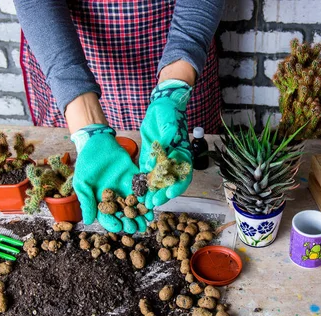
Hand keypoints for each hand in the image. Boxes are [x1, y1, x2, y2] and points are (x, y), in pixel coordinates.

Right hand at [71, 124, 150, 232]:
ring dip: (142, 212)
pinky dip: (147, 195)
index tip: (119, 226)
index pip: (108, 216)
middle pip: (124, 213)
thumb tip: (88, 221)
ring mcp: (126, 187)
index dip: (113, 222)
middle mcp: (116, 196)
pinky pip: (143, 187)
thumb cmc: (85, 164)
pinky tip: (152, 202)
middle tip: (136, 227)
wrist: (96, 143)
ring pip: (136, 203)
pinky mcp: (135, 176)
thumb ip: (86, 201)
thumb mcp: (82, 184)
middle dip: (131, 221)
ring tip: (148, 219)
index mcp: (102, 201)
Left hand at [139, 79, 192, 209]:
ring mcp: (161, 160)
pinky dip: (143, 183)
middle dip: (162, 193)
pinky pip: (147, 173)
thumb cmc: (168, 113)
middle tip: (153, 202)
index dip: (178, 185)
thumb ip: (168, 133)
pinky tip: (137, 192)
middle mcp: (173, 160)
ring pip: (158, 181)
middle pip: (170, 181)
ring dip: (153, 192)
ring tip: (145, 203)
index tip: (170, 193)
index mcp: (182, 154)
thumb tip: (164, 144)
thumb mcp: (169, 120)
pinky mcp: (150, 158)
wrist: (160, 107)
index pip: (183, 174)